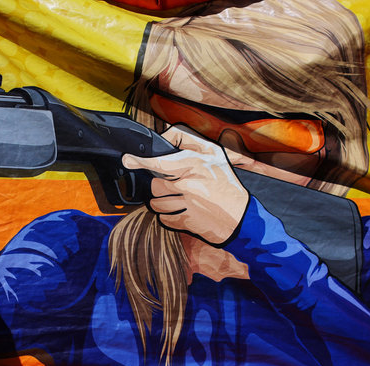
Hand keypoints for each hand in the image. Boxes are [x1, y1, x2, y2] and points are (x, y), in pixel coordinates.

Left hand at [122, 125, 248, 244]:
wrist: (242, 218)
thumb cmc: (225, 184)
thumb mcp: (214, 154)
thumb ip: (189, 142)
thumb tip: (164, 139)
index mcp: (197, 164)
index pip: (161, 161)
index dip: (141, 160)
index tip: (127, 159)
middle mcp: (191, 184)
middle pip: (156, 184)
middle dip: (162, 186)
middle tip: (179, 187)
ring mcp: (187, 205)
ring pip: (156, 203)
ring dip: (163, 203)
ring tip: (182, 200)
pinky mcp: (185, 223)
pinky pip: (162, 218)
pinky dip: (168, 217)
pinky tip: (183, 212)